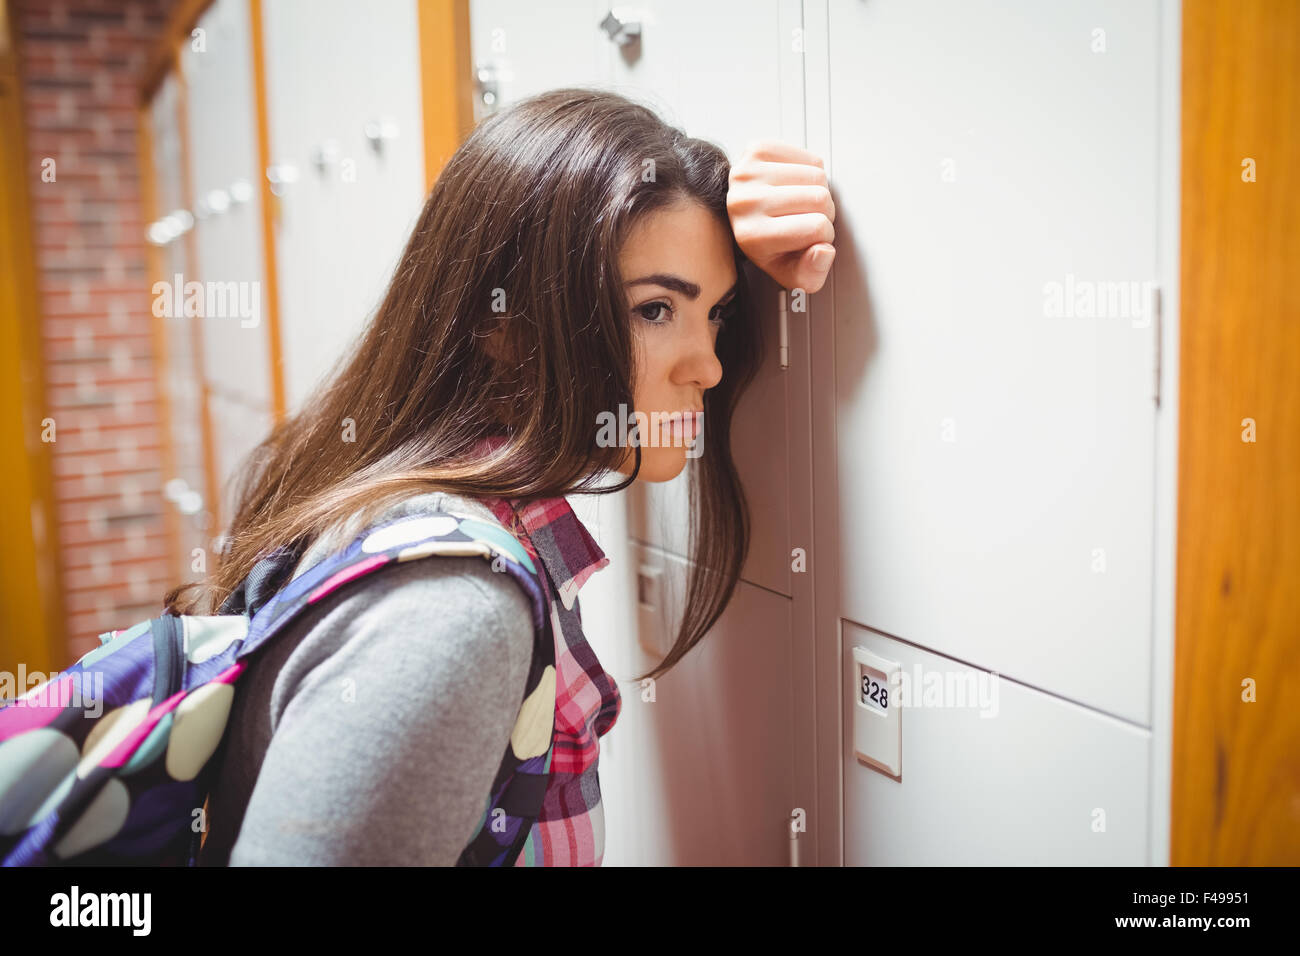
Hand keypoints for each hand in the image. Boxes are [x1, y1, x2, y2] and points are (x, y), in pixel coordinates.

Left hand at [726, 140, 835, 293]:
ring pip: (818, 176)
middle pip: (820, 199)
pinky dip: (811, 170)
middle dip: (824, 212)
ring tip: (801, 202)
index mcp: (752, 236)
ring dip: (819, 190)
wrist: (742, 214)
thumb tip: (824, 251)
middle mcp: (745, 202)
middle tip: (807, 218)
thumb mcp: (790, 272)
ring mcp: (748, 173)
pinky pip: (809, 157)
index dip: (825, 235)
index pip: (817, 228)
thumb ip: (811, 274)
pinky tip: (796, 184)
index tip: (811, 238)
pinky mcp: (756, 151)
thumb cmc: (769, 243)